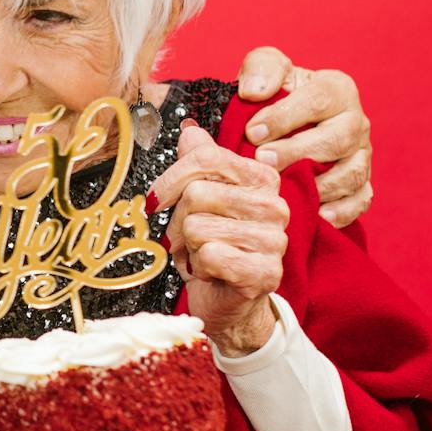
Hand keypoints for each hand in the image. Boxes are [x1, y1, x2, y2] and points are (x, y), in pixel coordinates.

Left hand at [149, 123, 287, 356]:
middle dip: (179, 221)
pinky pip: (209, 256)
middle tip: (187, 238)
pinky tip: (212, 272)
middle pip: (197, 194)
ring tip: (202, 255)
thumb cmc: (213, 248)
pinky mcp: (265, 273)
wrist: (228, 301)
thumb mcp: (201, 200)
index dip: (170, 179)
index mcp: (261, 179)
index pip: (206, 158)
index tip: (156, 200)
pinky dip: (199, 268)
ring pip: (198, 227)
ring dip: (188, 247)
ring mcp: (275, 240)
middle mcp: (275, 205)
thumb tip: (189, 129)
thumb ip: (200, 163)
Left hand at [235, 46, 372, 226]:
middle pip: (338, 139)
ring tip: (284, 190)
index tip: (252, 132)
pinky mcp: (362, 184)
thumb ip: (262, 67)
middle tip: (263, 161)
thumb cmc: (274, 96)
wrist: (282, 128)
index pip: (319, 100)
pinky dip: (341, 211)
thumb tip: (254, 92)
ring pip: (351, 174)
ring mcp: (361, 155)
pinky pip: (360, 201)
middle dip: (298, 152)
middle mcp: (356, 121)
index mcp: (337, 89)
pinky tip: (315, 216)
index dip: (285, 116)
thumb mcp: (266, 70)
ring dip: (317, 185)